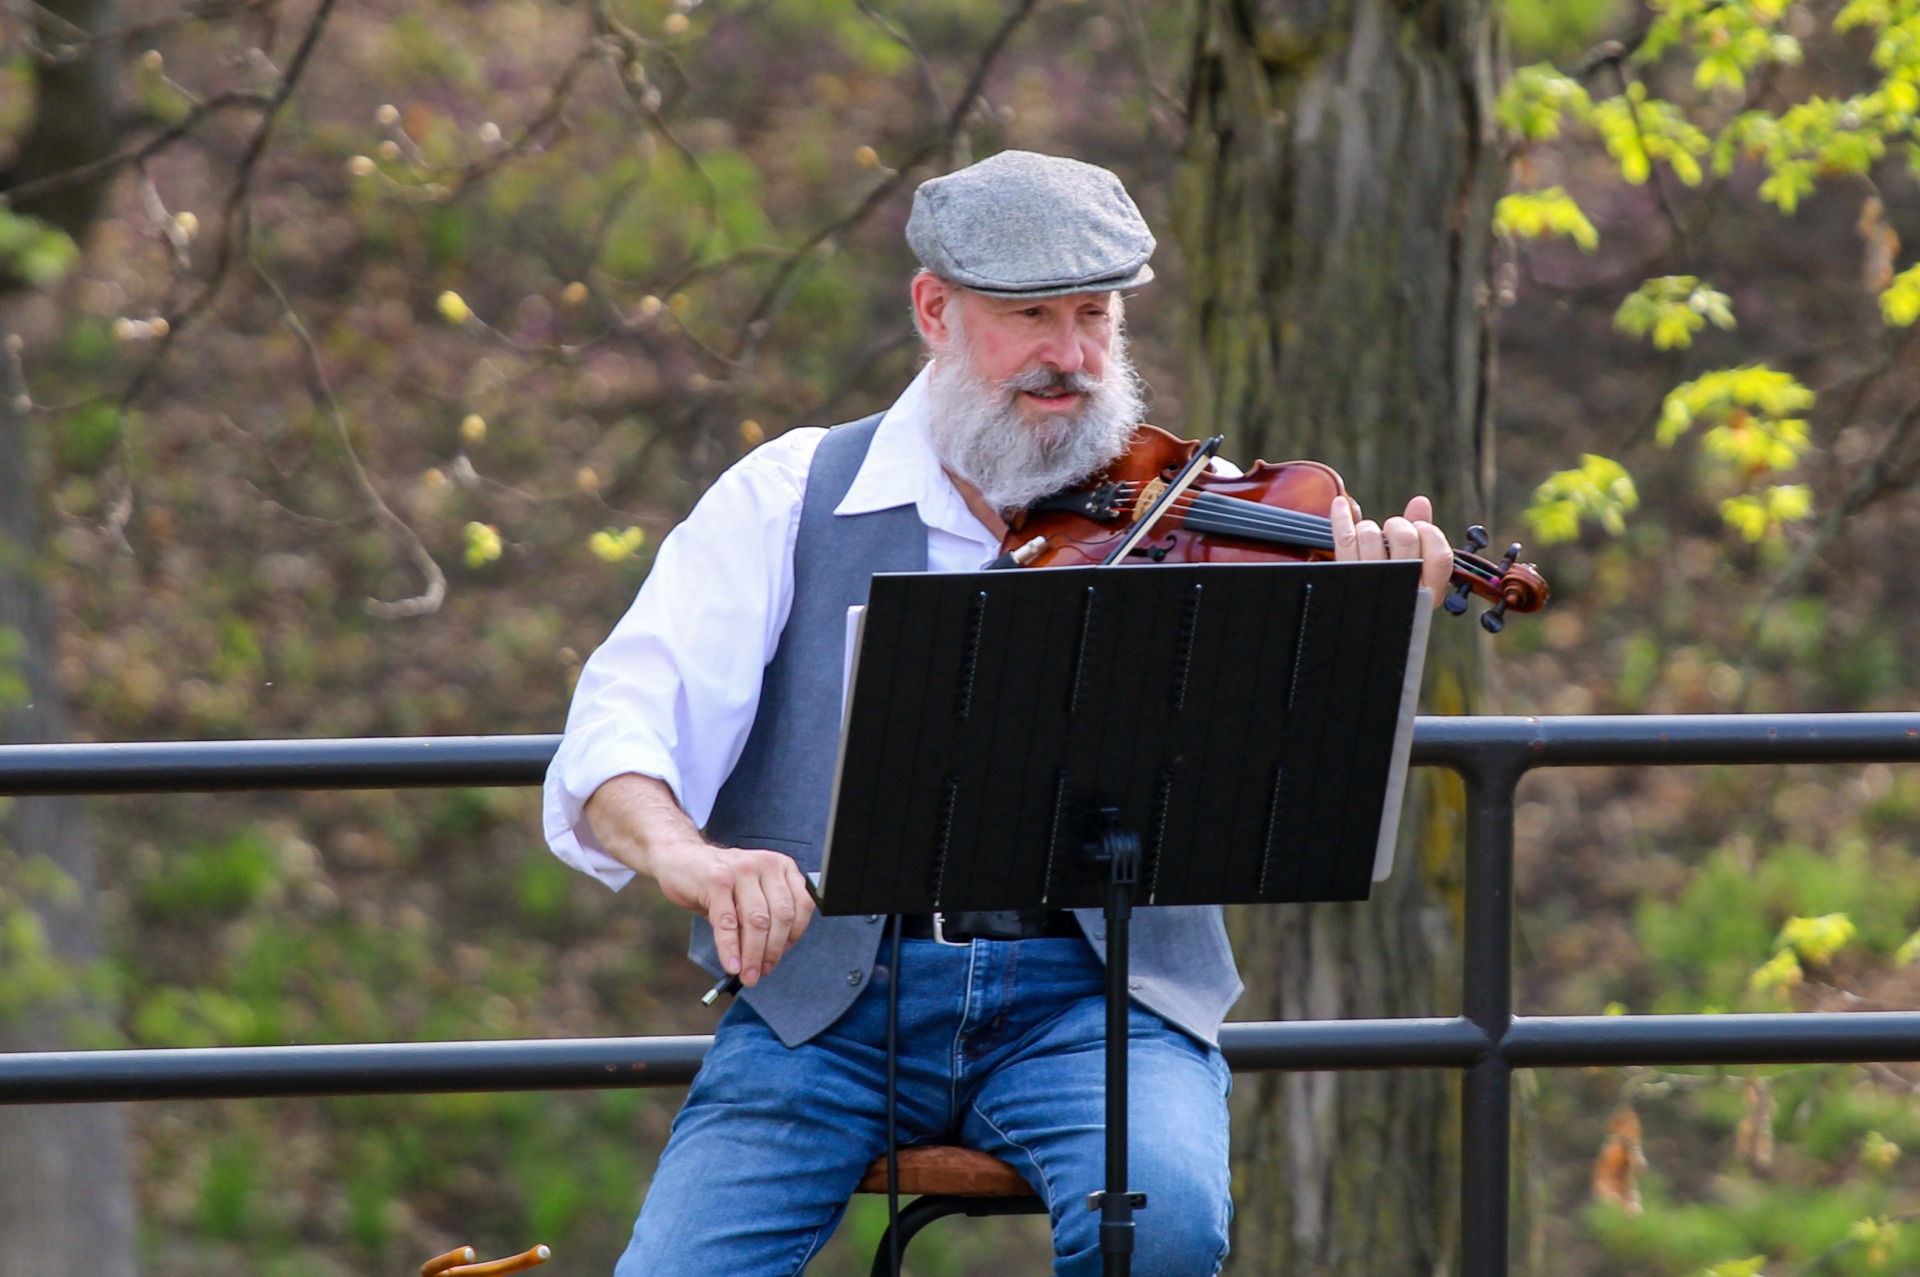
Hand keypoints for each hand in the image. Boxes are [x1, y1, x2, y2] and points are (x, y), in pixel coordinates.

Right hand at [648, 837, 814, 986]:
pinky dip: (730, 949)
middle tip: (761, 973)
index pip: (802, 905)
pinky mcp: (716, 881)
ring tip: (747, 975)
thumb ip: (766, 915)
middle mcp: (766, 864)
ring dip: (753, 955)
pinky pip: (728, 922)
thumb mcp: (750, 892)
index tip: (781, 955)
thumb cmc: (719, 881)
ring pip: (757, 921)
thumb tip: (770, 957)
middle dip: (773, 951)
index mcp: (781, 866)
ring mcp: (741, 870)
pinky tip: (731, 965)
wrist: (680, 858)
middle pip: (780, 916)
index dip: (794, 936)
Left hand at [1329, 493, 1452, 603]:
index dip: (1430, 534)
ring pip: (1371, 536)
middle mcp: (1402, 588)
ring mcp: (1372, 583)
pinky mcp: (1346, 576)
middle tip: (1393, 532)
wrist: (1363, 621)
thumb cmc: (1396, 589)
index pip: (1440, 556)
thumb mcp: (1418, 568)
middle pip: (1405, 538)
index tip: (1421, 527)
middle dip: (1399, 526)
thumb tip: (1420, 502)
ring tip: (1371, 538)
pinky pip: (1343, 539)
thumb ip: (1423, 535)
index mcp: (1429, 589)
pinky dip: (1341, 516)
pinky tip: (1340, 505)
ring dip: (1370, 528)